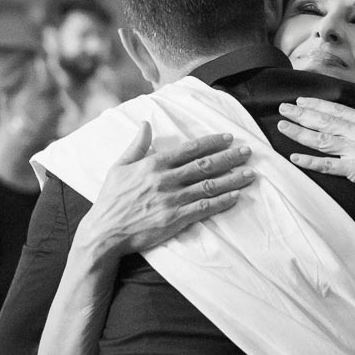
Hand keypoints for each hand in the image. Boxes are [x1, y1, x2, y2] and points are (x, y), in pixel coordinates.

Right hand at [77, 123, 255, 258]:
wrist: (105, 231)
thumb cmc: (111, 199)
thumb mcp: (119, 166)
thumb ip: (136, 145)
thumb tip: (146, 123)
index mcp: (153, 165)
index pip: (189, 150)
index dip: (211, 142)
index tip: (228, 137)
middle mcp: (165, 180)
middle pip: (204, 166)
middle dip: (229, 157)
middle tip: (248, 152)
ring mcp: (171, 200)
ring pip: (208, 186)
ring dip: (231, 179)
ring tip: (250, 174)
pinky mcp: (175, 219)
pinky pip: (203, 208)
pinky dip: (221, 202)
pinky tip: (235, 196)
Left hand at [278, 94, 354, 212]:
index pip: (338, 110)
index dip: (317, 105)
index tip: (301, 101)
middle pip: (325, 122)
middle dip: (301, 114)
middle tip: (283, 109)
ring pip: (322, 140)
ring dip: (299, 133)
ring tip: (282, 127)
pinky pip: (327, 166)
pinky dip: (309, 162)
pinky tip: (294, 157)